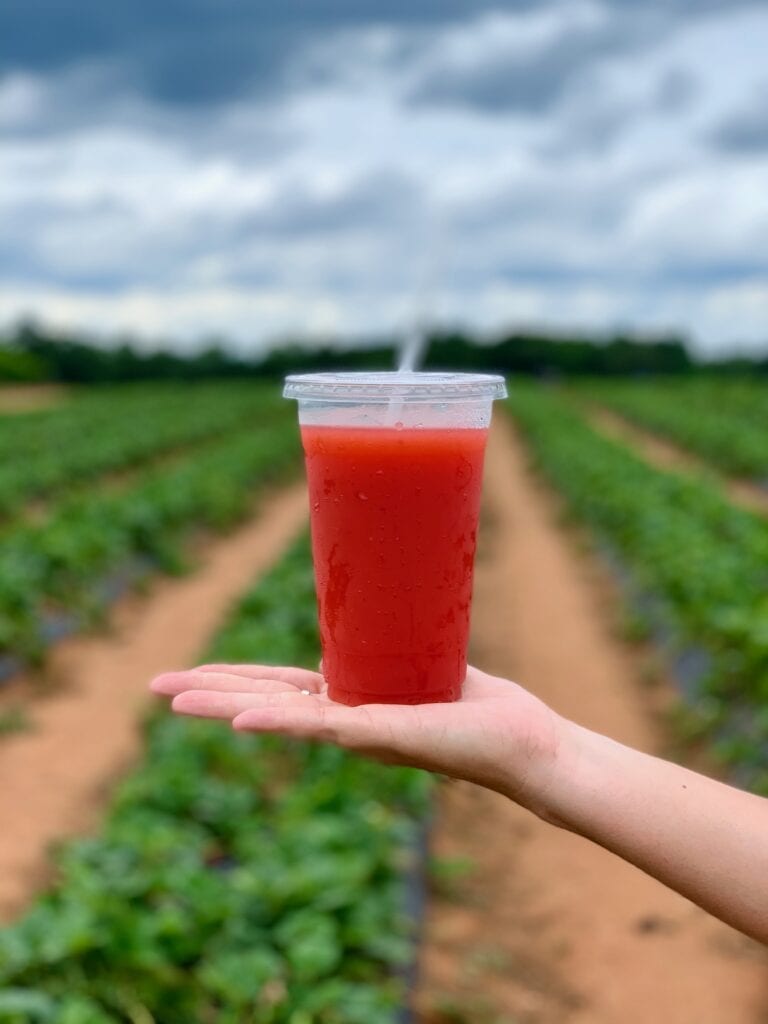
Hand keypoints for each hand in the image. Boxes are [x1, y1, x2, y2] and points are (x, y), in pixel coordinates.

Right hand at [150, 664, 566, 816]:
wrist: (524, 745)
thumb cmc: (481, 709)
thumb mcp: (425, 663)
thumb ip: (393, 646)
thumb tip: (365, 619)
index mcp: (350, 704)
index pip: (279, 689)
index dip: (235, 679)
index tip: (192, 672)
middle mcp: (347, 723)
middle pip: (265, 703)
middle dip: (210, 694)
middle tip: (154, 686)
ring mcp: (360, 733)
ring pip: (281, 716)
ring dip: (226, 708)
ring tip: (173, 700)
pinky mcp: (384, 735)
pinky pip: (323, 729)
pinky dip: (280, 724)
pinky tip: (242, 721)